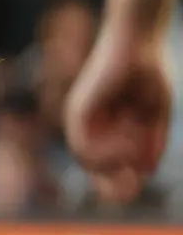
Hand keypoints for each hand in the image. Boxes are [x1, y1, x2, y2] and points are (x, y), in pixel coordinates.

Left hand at [65, 19, 172, 192]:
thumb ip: (151, 143)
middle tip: (129, 192)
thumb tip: (145, 172)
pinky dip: (108, 153)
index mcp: (105, 125)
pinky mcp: (78, 110)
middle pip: (90, 166)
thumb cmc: (149, 73)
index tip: (136, 189)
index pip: (103, 163)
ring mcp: (80, 116)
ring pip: (86, 159)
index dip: (117, 180)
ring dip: (116, 162)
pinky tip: (128, 144)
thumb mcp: (156, 115)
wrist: (140, 42)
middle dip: (109, 183)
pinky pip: (84, 146)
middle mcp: (88, 123)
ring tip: (135, 148)